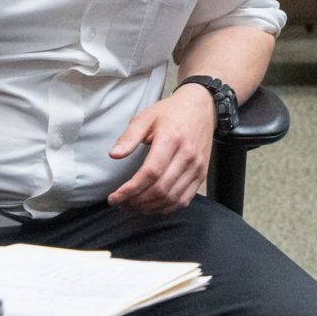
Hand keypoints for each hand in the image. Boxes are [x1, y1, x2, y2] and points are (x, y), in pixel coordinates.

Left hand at [106, 87, 216, 214]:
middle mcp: (187, 155)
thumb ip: (129, 136)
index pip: (151, 173)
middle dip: (136, 201)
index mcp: (172, 139)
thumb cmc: (171, 112)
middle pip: (160, 189)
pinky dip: (166, 208)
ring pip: (172, 198)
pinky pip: (184, 199)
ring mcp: (197, 167)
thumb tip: (114, 155)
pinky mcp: (202, 174)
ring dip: (149, 208)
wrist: (201, 107)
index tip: (115, 197)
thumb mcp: (146, 117)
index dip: (131, 190)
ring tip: (132, 206)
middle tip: (120, 203)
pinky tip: (151, 206)